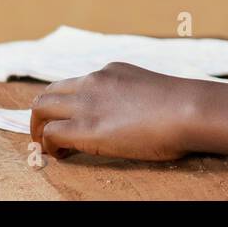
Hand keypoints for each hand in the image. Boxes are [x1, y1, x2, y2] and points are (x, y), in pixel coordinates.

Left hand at [30, 62, 200, 161]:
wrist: (188, 110)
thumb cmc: (183, 106)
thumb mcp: (152, 90)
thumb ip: (135, 97)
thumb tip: (139, 116)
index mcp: (112, 71)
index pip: (77, 83)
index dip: (67, 103)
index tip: (72, 118)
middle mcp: (94, 81)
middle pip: (49, 92)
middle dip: (43, 113)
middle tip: (47, 132)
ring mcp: (87, 103)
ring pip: (41, 108)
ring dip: (39, 128)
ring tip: (46, 145)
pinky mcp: (85, 127)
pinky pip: (51, 133)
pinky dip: (49, 145)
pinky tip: (62, 155)